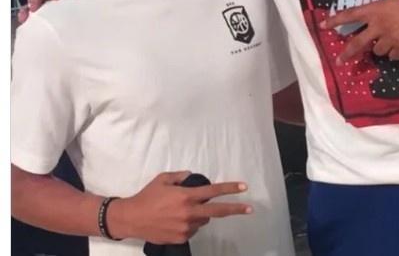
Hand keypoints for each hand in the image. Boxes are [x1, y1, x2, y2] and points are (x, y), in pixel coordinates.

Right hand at [108, 171, 251, 243]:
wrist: (132, 218)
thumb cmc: (147, 196)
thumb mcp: (163, 179)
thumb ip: (180, 177)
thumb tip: (192, 177)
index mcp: (186, 196)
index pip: (213, 191)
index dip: (229, 189)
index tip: (243, 187)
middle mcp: (189, 212)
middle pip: (217, 211)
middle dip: (235, 209)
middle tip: (249, 208)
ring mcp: (186, 228)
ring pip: (203, 220)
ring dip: (200, 214)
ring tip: (181, 210)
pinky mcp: (181, 238)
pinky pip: (192, 230)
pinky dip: (190, 224)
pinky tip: (175, 220)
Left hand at [321, 0, 398, 61]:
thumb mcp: (398, 0)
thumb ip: (385, 10)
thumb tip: (379, 20)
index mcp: (378, 8)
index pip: (351, 14)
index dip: (336, 20)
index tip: (324, 26)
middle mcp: (381, 24)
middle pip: (358, 42)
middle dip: (347, 52)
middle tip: (340, 59)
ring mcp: (392, 38)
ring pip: (378, 51)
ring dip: (383, 47)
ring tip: (396, 38)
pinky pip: (394, 56)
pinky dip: (397, 52)